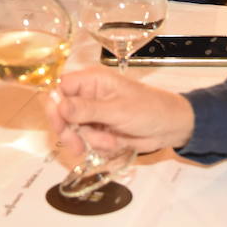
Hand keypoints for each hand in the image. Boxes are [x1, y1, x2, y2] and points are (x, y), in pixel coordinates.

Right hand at [49, 67, 195, 155]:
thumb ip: (87, 109)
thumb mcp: (117, 110)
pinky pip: (87, 140)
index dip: (55, 105)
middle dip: (69, 131)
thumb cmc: (149, 109)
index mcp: (92, 80)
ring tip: (111, 142)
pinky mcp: (100, 130)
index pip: (60, 88)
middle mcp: (89, 95)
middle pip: (62, 112)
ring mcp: (93, 114)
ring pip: (74, 130)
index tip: (59, 124)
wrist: (171, 127)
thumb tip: (60, 106)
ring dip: (89, 140)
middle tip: (77, 146)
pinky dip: (99, 145)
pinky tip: (115, 143)